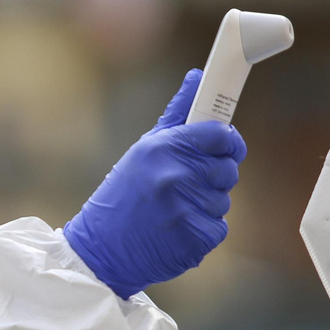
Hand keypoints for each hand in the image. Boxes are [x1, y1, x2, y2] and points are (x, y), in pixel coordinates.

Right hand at [63, 70, 247, 298]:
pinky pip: (219, 228)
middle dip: (214, 178)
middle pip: (227, 169)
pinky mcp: (193, 239)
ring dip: (206, 207)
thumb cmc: (122, 197)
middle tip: (187, 186)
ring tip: (173, 211)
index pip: (221, 134)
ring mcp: (185, 209)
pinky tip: (177, 231)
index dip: (228, 141)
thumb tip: (197, 77)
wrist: (101, 251)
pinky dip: (203, 232)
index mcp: (163, 148)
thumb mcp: (142, 151)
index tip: (224, 148)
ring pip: (223, 200)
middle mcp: (175, 176)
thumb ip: (176, 116)